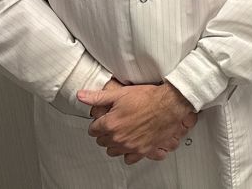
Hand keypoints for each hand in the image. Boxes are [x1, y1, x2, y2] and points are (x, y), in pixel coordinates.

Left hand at [79, 82, 197, 164]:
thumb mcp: (121, 93)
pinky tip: (131, 144)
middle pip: (102, 141)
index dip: (98, 123)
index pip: (93, 130)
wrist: (170, 104)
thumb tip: (81, 96)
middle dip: (105, 133)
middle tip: (113, 124)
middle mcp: (118, 137)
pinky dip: (128, 153)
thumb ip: (98, 96)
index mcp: (110, 123)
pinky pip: (128, 159)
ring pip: (113, 151)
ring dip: (114, 143)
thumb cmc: (148, 98)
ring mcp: (130, 146)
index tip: (104, 120)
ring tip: (121, 134)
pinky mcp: (142, 150)